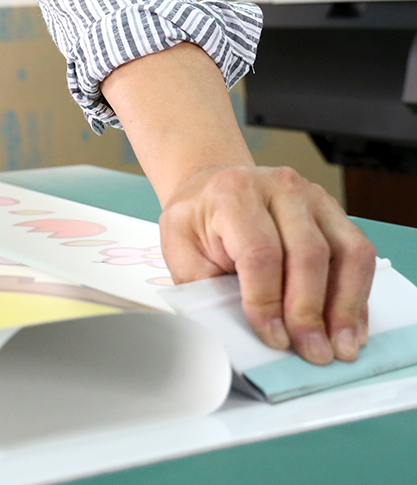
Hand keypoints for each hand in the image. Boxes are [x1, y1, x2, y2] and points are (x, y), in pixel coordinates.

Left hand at [159, 165, 375, 364]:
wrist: (211, 188)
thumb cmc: (197, 220)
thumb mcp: (180, 249)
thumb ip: (203, 287)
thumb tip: (232, 333)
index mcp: (233, 194)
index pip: (260, 252)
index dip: (268, 301)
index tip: (273, 338)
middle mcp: (278, 187)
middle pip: (308, 252)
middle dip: (310, 311)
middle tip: (311, 351)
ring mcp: (311, 196)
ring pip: (345, 252)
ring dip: (345, 306)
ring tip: (338, 346)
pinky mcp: (333, 210)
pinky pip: (359, 253)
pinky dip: (358, 294)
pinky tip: (348, 325)